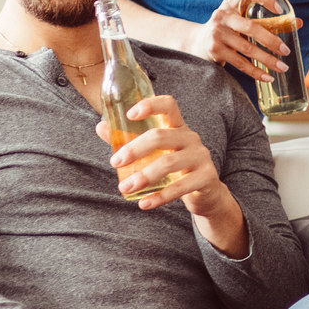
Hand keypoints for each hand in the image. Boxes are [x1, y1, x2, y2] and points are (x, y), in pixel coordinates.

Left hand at [96, 95, 230, 214]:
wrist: (205, 193)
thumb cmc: (175, 168)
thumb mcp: (155, 152)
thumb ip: (130, 139)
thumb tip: (101, 126)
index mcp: (177, 127)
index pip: (168, 105)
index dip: (150, 105)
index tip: (129, 114)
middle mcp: (191, 138)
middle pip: (161, 136)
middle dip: (134, 149)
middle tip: (115, 162)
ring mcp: (200, 157)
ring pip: (169, 163)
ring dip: (143, 176)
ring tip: (125, 188)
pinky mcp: (206, 178)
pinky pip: (181, 187)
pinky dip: (160, 197)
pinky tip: (144, 203)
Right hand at [182, 0, 297, 79]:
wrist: (196, 42)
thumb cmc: (228, 29)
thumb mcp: (242, 20)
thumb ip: (268, 21)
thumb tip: (298, 23)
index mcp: (232, 3)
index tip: (280, 10)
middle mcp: (222, 15)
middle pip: (251, 27)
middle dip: (271, 40)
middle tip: (286, 51)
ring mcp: (217, 33)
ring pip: (247, 48)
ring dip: (267, 60)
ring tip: (282, 67)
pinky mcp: (214, 49)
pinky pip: (240, 63)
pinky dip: (255, 72)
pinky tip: (268, 77)